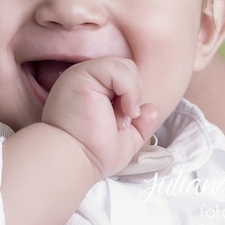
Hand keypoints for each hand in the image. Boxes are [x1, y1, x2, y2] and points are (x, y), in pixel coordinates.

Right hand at [41, 57, 160, 180]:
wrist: (73, 158)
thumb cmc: (93, 153)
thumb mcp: (126, 140)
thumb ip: (140, 124)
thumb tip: (151, 108)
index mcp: (93, 89)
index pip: (124, 78)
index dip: (132, 98)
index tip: (122, 123)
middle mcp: (86, 79)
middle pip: (128, 68)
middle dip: (133, 94)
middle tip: (121, 120)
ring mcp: (83, 74)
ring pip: (125, 65)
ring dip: (132, 92)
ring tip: (121, 116)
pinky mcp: (82, 74)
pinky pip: (117, 68)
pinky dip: (129, 88)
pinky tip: (123, 109)